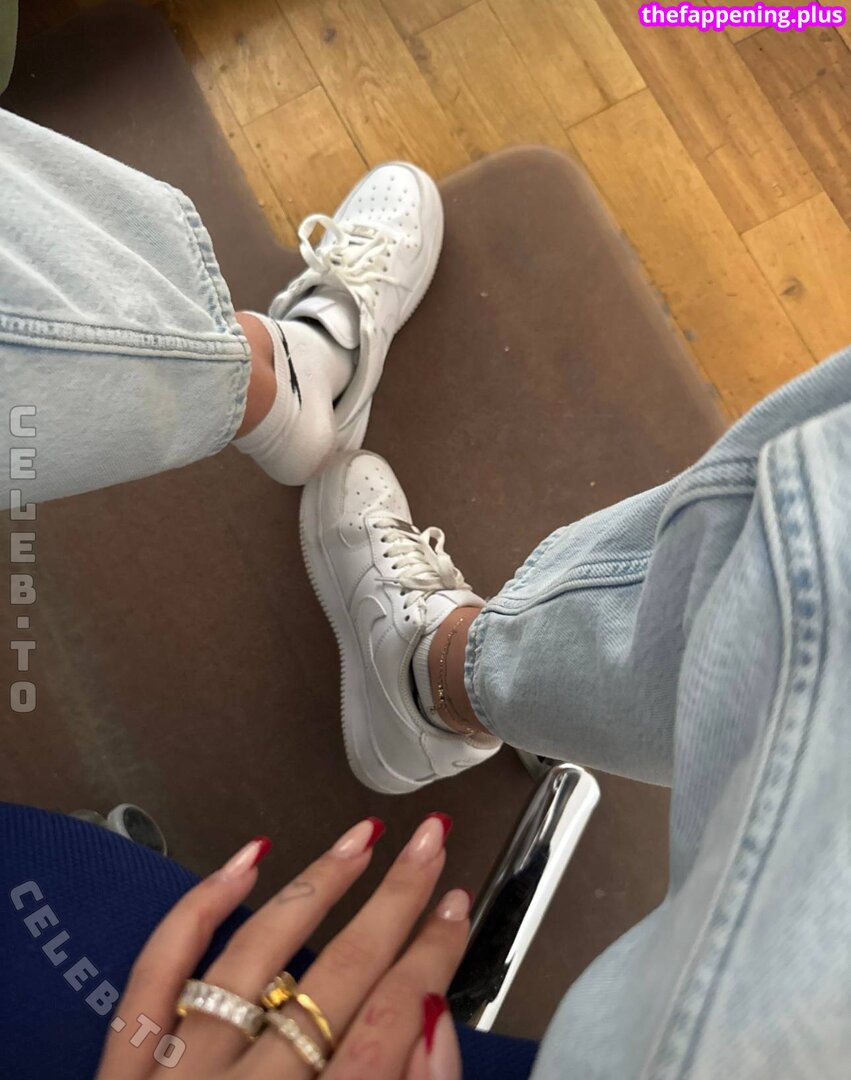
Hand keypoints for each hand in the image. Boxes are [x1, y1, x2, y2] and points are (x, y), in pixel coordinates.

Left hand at [96, 813, 467, 1078]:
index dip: (434, 954)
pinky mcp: (122, 1073)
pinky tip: (245, 861)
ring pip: (253, 956)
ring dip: (316, 885)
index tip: (457, 909)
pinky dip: (199, 908)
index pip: (387, 1023)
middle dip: (396, 899)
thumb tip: (433, 1016)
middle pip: (335, 977)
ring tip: (361, 838)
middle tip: (431, 844)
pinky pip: (156, 973)